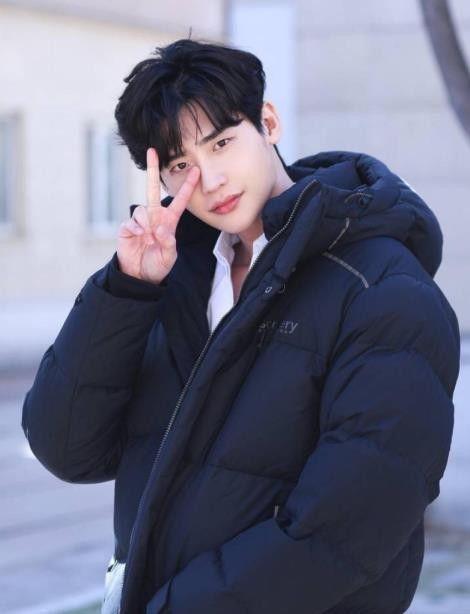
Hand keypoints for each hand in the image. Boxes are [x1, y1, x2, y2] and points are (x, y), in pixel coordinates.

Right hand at [117, 147, 199, 283]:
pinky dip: (135, 230)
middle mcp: (154, 217)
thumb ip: (168, 242)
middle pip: (153, 189)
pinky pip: (131, 222)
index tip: (196, 171)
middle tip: (152, 151)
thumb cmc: (158, 265)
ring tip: (148, 239)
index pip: (180, 201)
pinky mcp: (127, 227)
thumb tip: (160, 228)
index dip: (187, 186)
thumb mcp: (169, 256)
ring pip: (142, 209)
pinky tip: (138, 238)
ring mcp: (140, 221)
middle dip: (152, 170)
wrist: (139, 275)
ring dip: (146, 224)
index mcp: (168, 221)